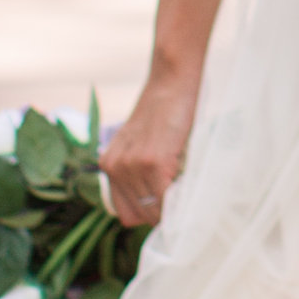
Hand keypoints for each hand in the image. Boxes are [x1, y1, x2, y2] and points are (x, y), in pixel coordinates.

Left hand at [102, 69, 197, 226]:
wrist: (171, 82)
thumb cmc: (163, 113)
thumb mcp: (139, 143)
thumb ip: (139, 171)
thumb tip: (158, 206)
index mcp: (108, 165)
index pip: (126, 213)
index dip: (149, 214)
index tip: (168, 210)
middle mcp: (114, 168)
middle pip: (139, 216)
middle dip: (161, 214)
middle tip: (181, 202)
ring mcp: (131, 166)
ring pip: (153, 212)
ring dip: (172, 210)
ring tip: (187, 195)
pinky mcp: (152, 162)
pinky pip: (165, 200)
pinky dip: (179, 202)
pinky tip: (189, 190)